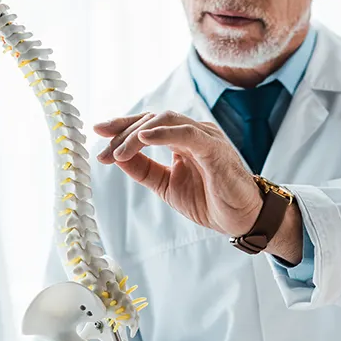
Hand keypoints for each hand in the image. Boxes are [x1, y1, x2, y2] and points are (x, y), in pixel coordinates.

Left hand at [94, 111, 263, 236]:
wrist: (242, 220)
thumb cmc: (211, 201)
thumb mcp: (167, 186)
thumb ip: (144, 170)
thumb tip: (116, 157)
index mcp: (182, 139)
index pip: (147, 124)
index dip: (121, 127)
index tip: (97, 134)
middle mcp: (193, 132)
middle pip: (152, 119)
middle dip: (123, 133)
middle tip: (104, 153)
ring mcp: (205, 137)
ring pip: (165, 121)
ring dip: (137, 134)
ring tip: (119, 152)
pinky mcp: (215, 149)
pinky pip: (187, 133)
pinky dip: (164, 132)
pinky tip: (144, 137)